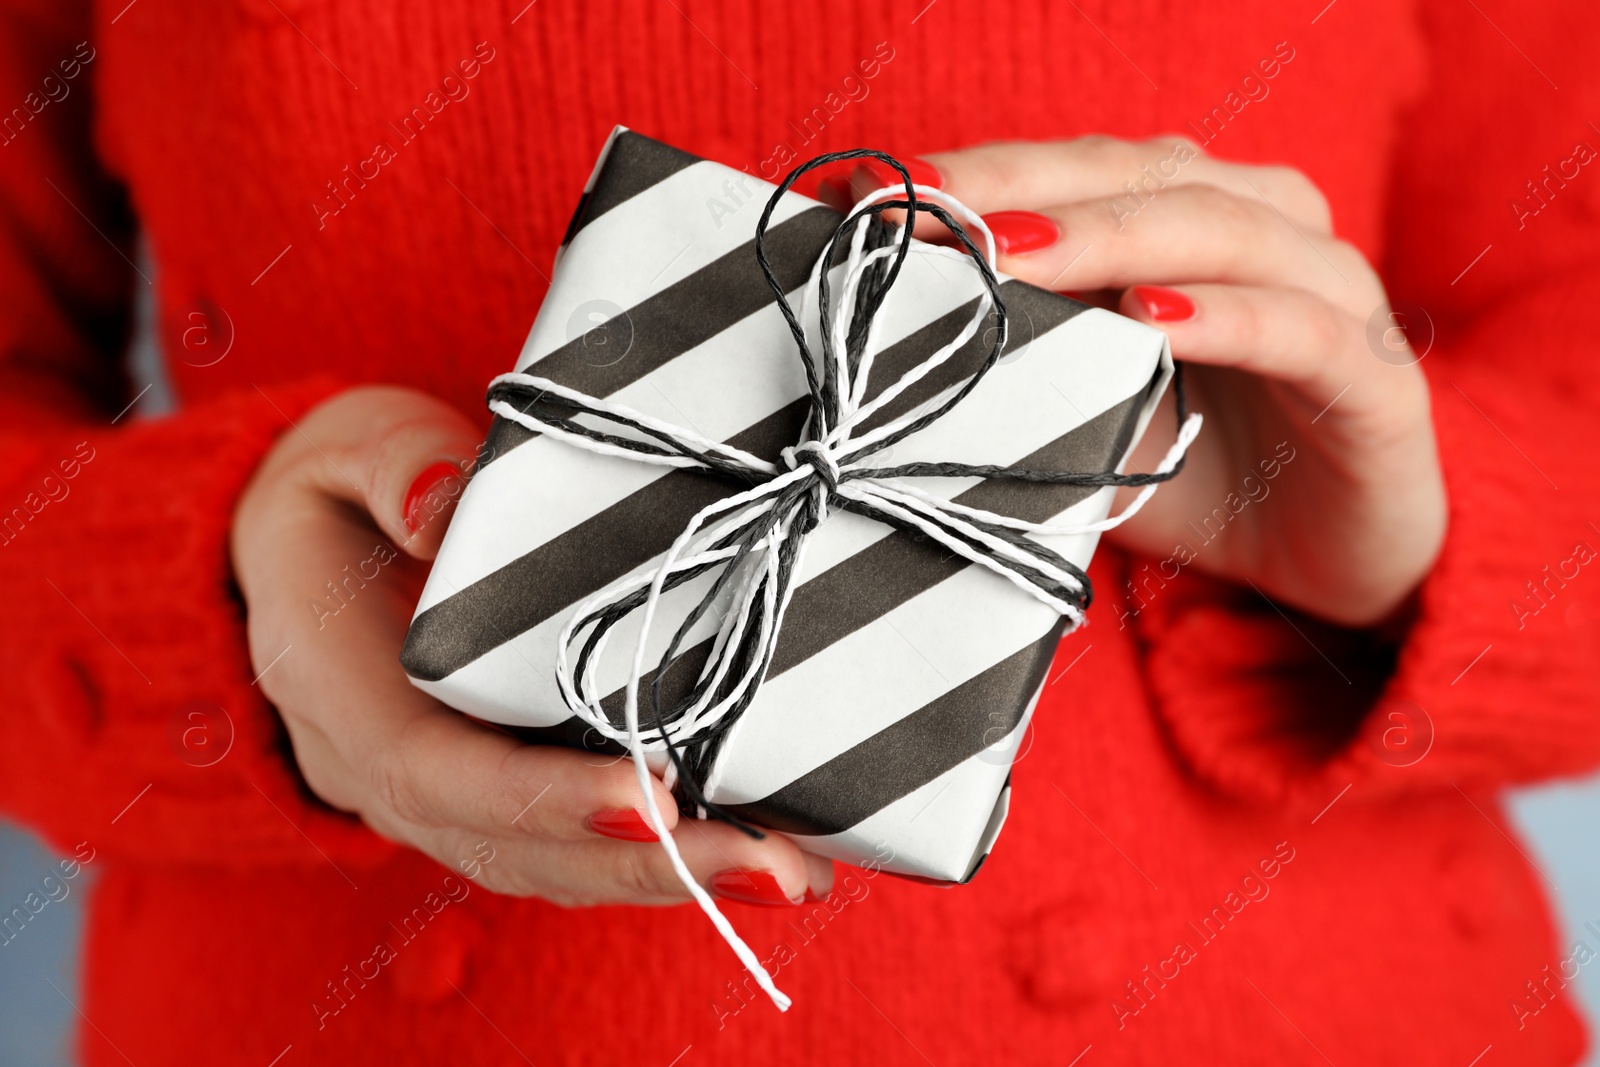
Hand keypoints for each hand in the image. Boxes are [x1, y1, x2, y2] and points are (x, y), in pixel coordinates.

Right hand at [231, 385, 832, 906]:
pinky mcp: (500, 796)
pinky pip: (577, 847)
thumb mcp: (346, 448)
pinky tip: (765, 851)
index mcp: (338, 692)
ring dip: (678, 877)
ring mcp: (446, 799)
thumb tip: (444, 508)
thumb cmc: (342, 493)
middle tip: (773, 868)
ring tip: (794, 874)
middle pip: (517, 848)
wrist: (313, 550)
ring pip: (558, 866)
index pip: (435, 772)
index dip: (541, 798)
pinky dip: (668, 857)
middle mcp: (387, 773)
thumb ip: (393, 468)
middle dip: (650, 864)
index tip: (653, 801)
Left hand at [834, 137, 1445, 626]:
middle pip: (1139, 176)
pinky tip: (1151, 319)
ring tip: (1011, 256)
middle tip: (925, 210)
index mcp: (1195, 222)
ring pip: (1218, 229)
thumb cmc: (1204, 475)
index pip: (1079, 174)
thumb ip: (1024, 359)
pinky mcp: (1377, 377)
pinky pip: (1299, 330)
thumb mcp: (1092, 413)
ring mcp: (1331, 294)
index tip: (873, 195)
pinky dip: (1224, 317)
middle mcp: (1268, 231)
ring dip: (1107, 238)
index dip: (981, 176)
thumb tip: (888, 335)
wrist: (1335, 566)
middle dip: (1021, 192)